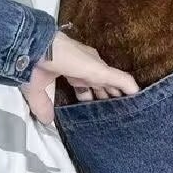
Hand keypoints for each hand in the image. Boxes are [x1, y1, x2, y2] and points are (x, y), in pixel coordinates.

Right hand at [20, 31, 138, 124]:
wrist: (35, 50)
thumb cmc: (33, 66)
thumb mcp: (36, 90)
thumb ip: (43, 106)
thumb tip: (47, 122)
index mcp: (70, 71)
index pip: (84, 86)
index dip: (90, 97)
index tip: (93, 108)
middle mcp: (85, 68)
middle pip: (102, 85)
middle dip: (108, 97)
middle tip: (116, 111)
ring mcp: (94, 68)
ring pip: (114, 83)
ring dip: (121, 94)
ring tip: (132, 106)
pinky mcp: (101, 70)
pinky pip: (122, 80)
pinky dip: (130, 88)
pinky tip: (139, 96)